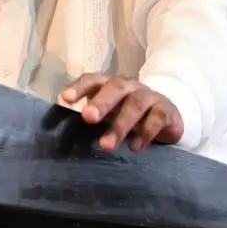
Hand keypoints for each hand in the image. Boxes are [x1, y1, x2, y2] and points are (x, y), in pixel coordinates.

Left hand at [60, 74, 183, 151]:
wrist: (168, 116)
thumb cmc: (127, 114)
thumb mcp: (109, 113)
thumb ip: (90, 116)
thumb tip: (58, 130)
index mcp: (110, 84)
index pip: (93, 80)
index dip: (79, 87)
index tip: (65, 99)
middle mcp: (129, 86)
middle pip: (115, 88)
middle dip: (101, 102)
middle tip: (87, 118)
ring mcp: (149, 96)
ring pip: (135, 104)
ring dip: (120, 125)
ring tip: (106, 145)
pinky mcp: (166, 110)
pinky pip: (156, 119)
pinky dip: (144, 133)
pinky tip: (135, 148)